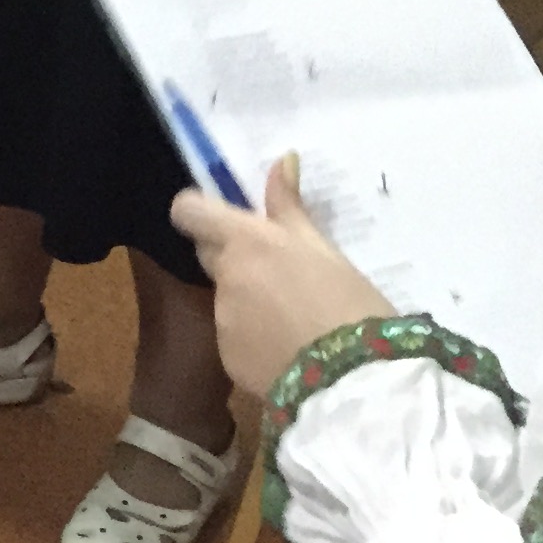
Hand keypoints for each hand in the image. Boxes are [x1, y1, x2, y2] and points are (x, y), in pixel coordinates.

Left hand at [170, 154, 394, 397]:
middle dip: (232, 257)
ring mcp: (223, 320)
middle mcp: (224, 276)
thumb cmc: (348, 305)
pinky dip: (254, 340)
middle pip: (210, 255)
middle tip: (275, 271)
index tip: (224, 219)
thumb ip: (290, 207)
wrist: (353, 384)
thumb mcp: (323, 249)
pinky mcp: (229, 358)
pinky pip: (234, 338)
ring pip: (226, 299)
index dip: (199, 211)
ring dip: (248, 302)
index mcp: (245, 242)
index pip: (188, 210)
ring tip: (294, 320)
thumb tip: (282, 159)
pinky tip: (289, 350)